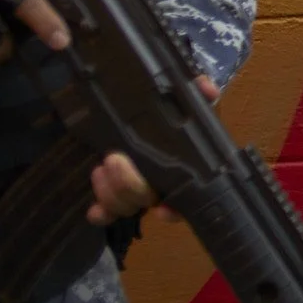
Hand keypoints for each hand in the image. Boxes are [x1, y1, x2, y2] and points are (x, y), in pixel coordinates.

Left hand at [87, 74, 220, 225]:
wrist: (133, 105)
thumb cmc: (170, 111)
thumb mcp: (187, 100)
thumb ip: (199, 93)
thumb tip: (207, 88)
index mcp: (182, 168)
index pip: (185, 198)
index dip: (174, 211)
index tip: (163, 208)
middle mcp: (161, 185)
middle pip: (147, 200)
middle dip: (129, 184)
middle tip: (114, 159)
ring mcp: (136, 190)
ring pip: (126, 206)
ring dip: (111, 192)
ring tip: (101, 167)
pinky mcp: (114, 191)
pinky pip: (108, 211)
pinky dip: (103, 214)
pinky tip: (95, 210)